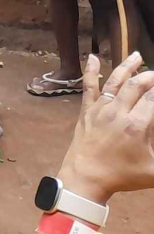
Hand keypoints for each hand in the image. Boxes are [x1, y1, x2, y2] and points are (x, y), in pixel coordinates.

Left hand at [56, 52, 153, 204]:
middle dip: (150, 76)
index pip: (153, 99)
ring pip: (114, 82)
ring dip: (127, 67)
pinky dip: (90, 71)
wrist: (86, 177)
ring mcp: (100, 109)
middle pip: (136, 85)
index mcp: (136, 125)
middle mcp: (118, 112)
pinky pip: (88, 87)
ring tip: (137, 55)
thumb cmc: (123, 176)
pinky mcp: (86, 111)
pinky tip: (92, 57)